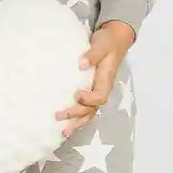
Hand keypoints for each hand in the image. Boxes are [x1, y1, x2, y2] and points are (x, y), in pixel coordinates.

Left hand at [56, 20, 135, 136]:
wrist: (114, 40)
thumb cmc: (107, 43)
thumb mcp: (102, 45)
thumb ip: (93, 54)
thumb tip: (81, 64)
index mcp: (105, 81)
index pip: (100, 96)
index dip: (89, 99)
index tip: (77, 94)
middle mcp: (101, 90)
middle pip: (91, 110)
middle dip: (76, 115)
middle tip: (59, 115)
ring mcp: (95, 93)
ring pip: (87, 114)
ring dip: (75, 123)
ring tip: (62, 132)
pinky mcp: (88, 92)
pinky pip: (83, 110)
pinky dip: (74, 119)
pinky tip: (62, 125)